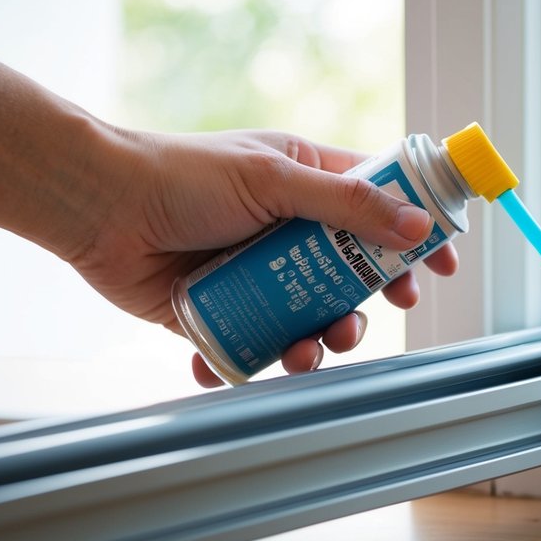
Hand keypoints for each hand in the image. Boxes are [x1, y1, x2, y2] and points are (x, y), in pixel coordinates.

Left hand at [69, 126, 457, 386]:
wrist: (97, 207)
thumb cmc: (180, 175)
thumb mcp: (272, 180)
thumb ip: (346, 204)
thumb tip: (416, 226)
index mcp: (307, 182)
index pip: (381, 205)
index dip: (417, 233)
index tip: (443, 264)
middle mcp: (288, 229)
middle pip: (354, 274)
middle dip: (366, 304)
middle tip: (362, 316)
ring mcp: (258, 272)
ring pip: (312, 316)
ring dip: (318, 341)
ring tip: (305, 349)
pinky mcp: (224, 309)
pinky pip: (256, 345)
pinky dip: (255, 363)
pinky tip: (247, 365)